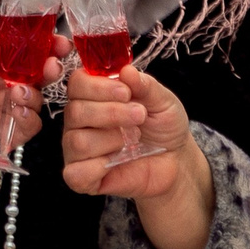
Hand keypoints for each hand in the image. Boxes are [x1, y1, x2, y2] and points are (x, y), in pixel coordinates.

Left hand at [0, 35, 43, 176]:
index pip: (19, 53)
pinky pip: (25, 129)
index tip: (55, 39)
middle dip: (47, 68)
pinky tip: (18, 110)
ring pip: (33, 103)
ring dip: (35, 95)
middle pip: (33, 77)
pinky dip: (28, 119)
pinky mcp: (0, 140)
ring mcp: (0, 115)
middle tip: (52, 64)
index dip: (39, 45)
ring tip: (21, 91)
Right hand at [61, 64, 213, 248]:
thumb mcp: (163, 101)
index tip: (126, 92)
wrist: (175, 161)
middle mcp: (79, 122)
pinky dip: (97, 167)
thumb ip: (145, 86)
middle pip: (74, 112)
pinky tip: (116, 161)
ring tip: (131, 140)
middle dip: (111, 113)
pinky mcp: (82, 177)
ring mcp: (77, 150)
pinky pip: (74, 173)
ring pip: (77, 141)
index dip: (98, 87)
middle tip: (140, 116)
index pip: (76, 83)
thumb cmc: (163, 127)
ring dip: (109, 139)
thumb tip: (126, 71)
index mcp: (93, 96)